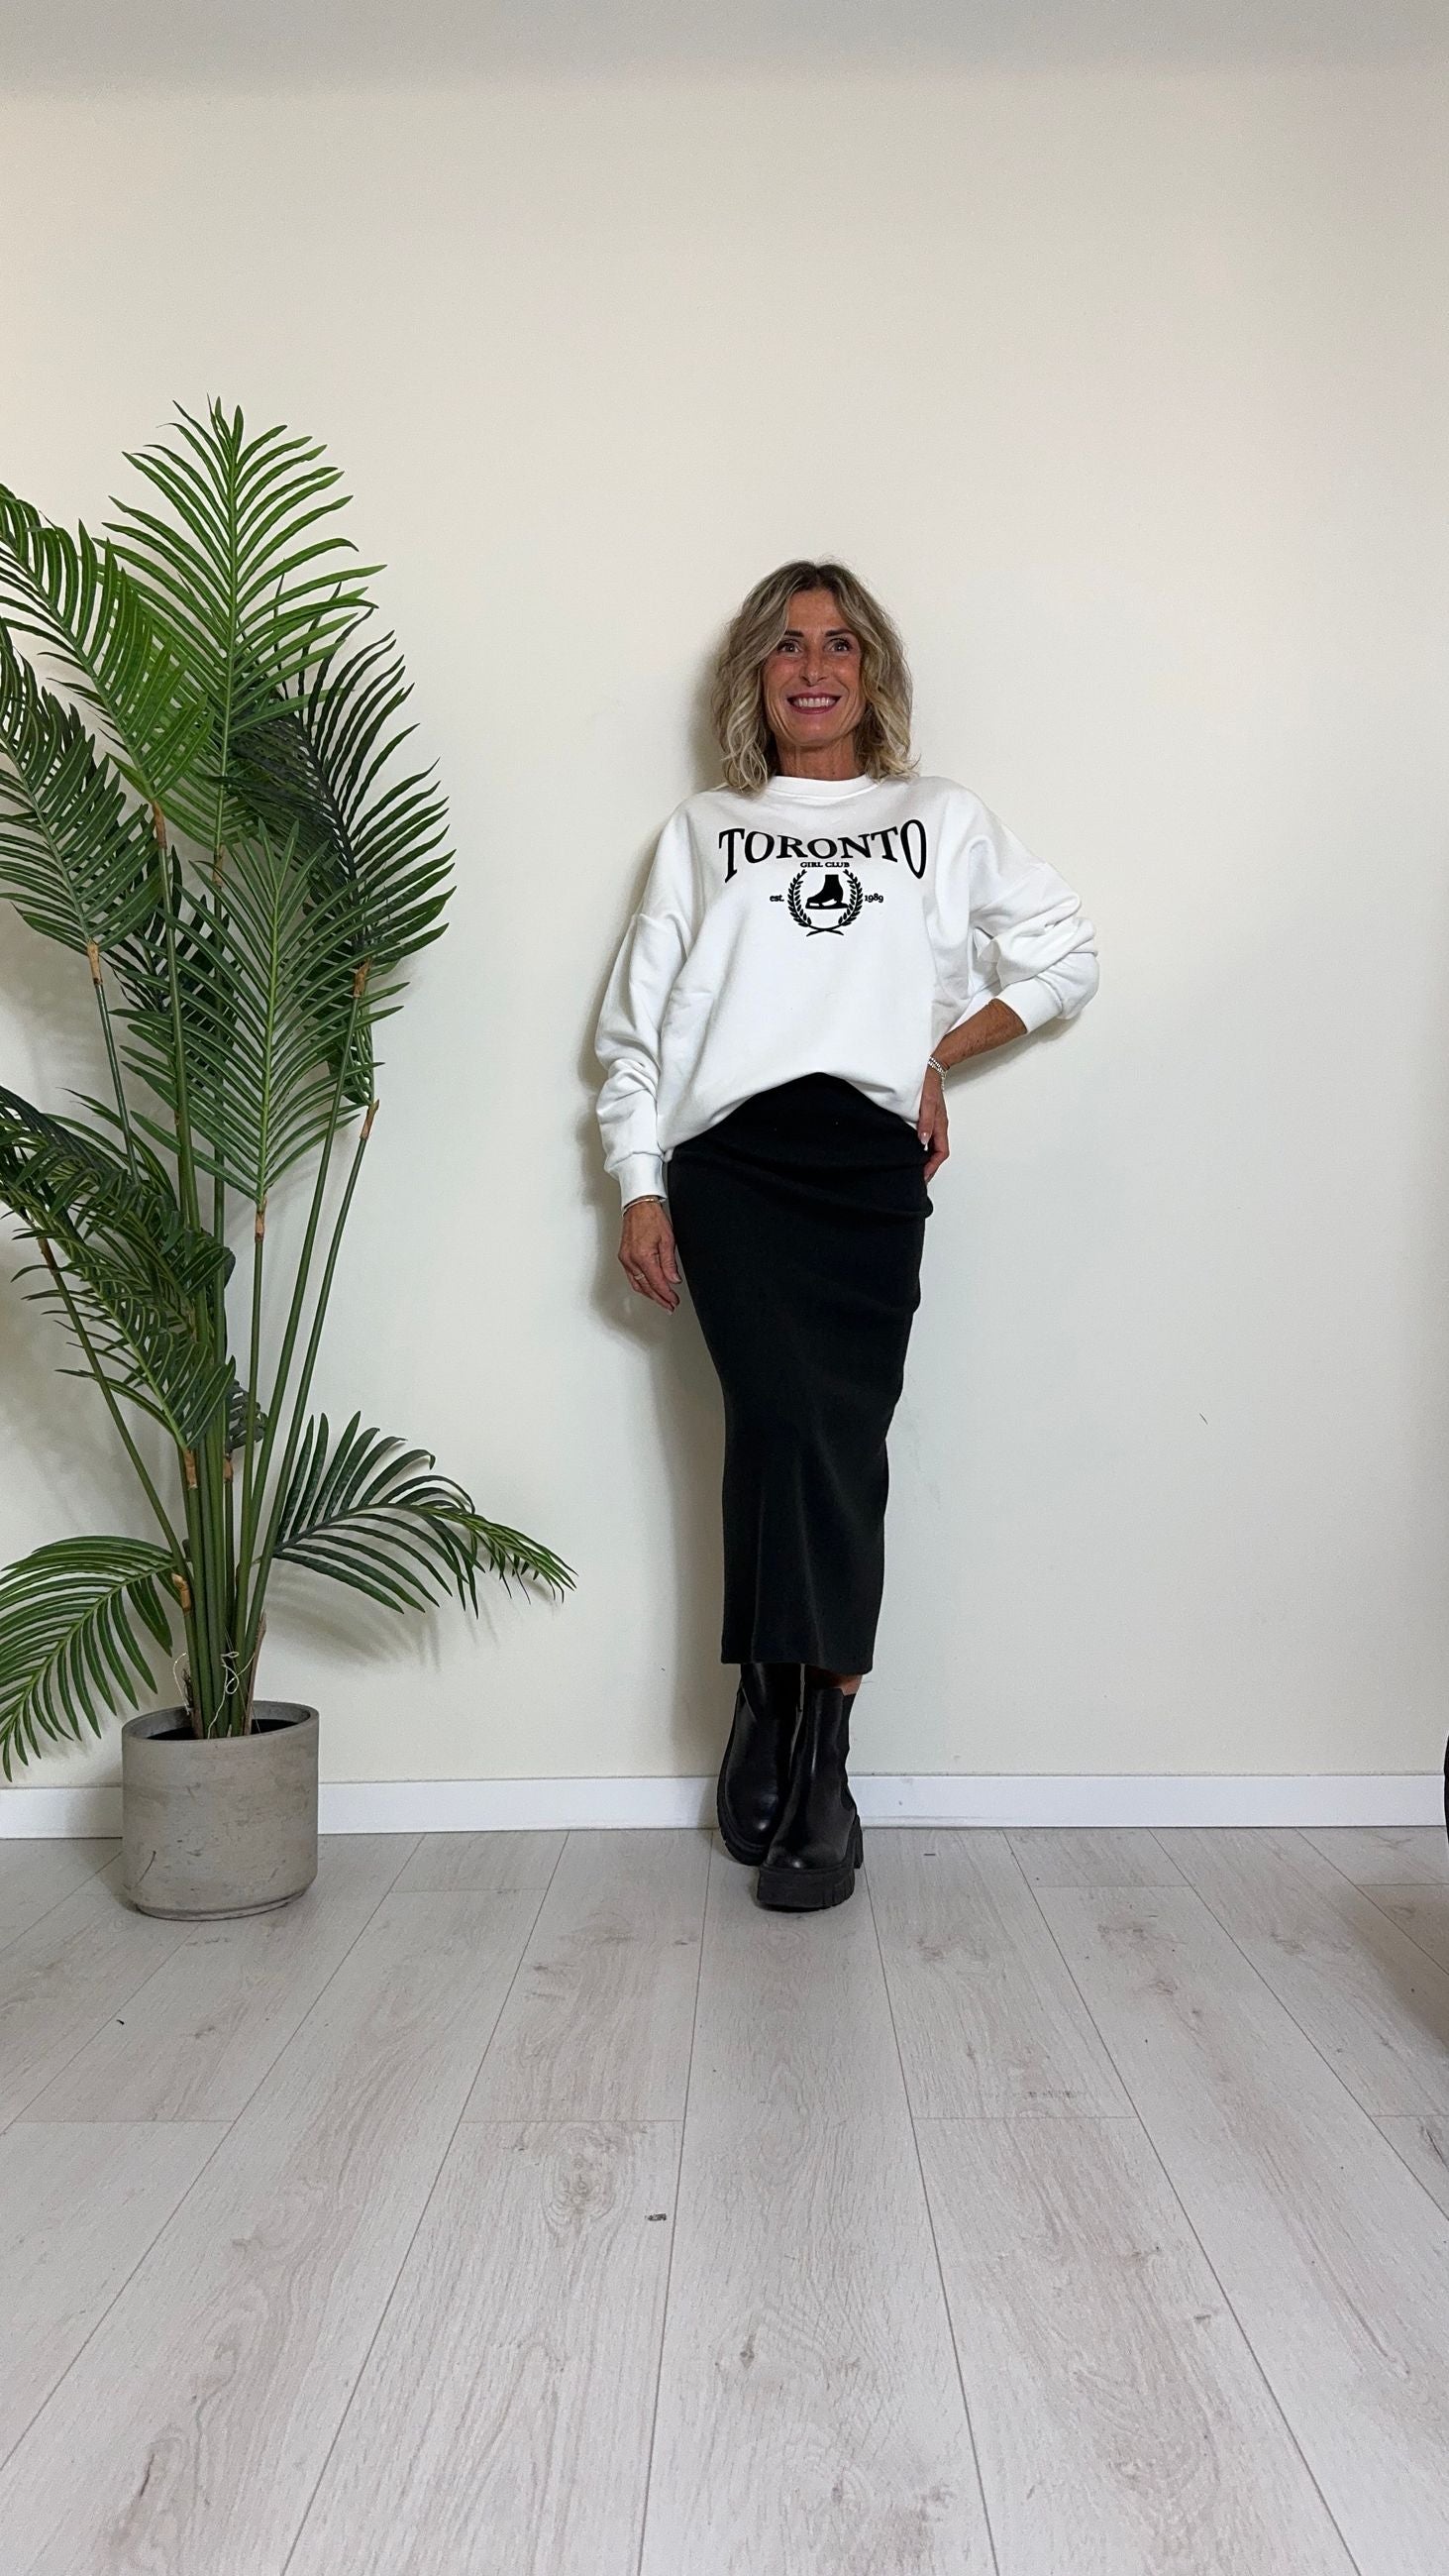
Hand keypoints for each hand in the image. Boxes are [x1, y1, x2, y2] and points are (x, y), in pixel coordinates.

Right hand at [619, 1196, 680, 1310]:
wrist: (639, 1206)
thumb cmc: (652, 1218)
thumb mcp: (668, 1240)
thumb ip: (670, 1263)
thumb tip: (673, 1280)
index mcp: (643, 1257)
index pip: (657, 1283)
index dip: (667, 1295)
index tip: (674, 1301)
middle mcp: (631, 1260)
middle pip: (646, 1287)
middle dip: (659, 1299)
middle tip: (670, 1306)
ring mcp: (625, 1259)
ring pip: (637, 1285)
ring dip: (650, 1295)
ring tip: (662, 1301)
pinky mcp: (623, 1257)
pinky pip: (632, 1277)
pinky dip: (642, 1285)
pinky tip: (649, 1289)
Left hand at [916, 1065, 948, 1181]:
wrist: (930, 1067)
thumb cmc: (929, 1083)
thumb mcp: (927, 1103)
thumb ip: (925, 1122)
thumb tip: (923, 1141)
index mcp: (940, 1124)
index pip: (940, 1152)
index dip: (932, 1166)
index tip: (923, 1176)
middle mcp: (939, 1126)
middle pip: (938, 1152)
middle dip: (930, 1166)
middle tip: (919, 1177)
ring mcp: (934, 1122)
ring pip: (934, 1146)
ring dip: (927, 1158)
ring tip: (916, 1167)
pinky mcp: (929, 1118)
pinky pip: (929, 1138)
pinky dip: (924, 1148)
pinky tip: (915, 1149)